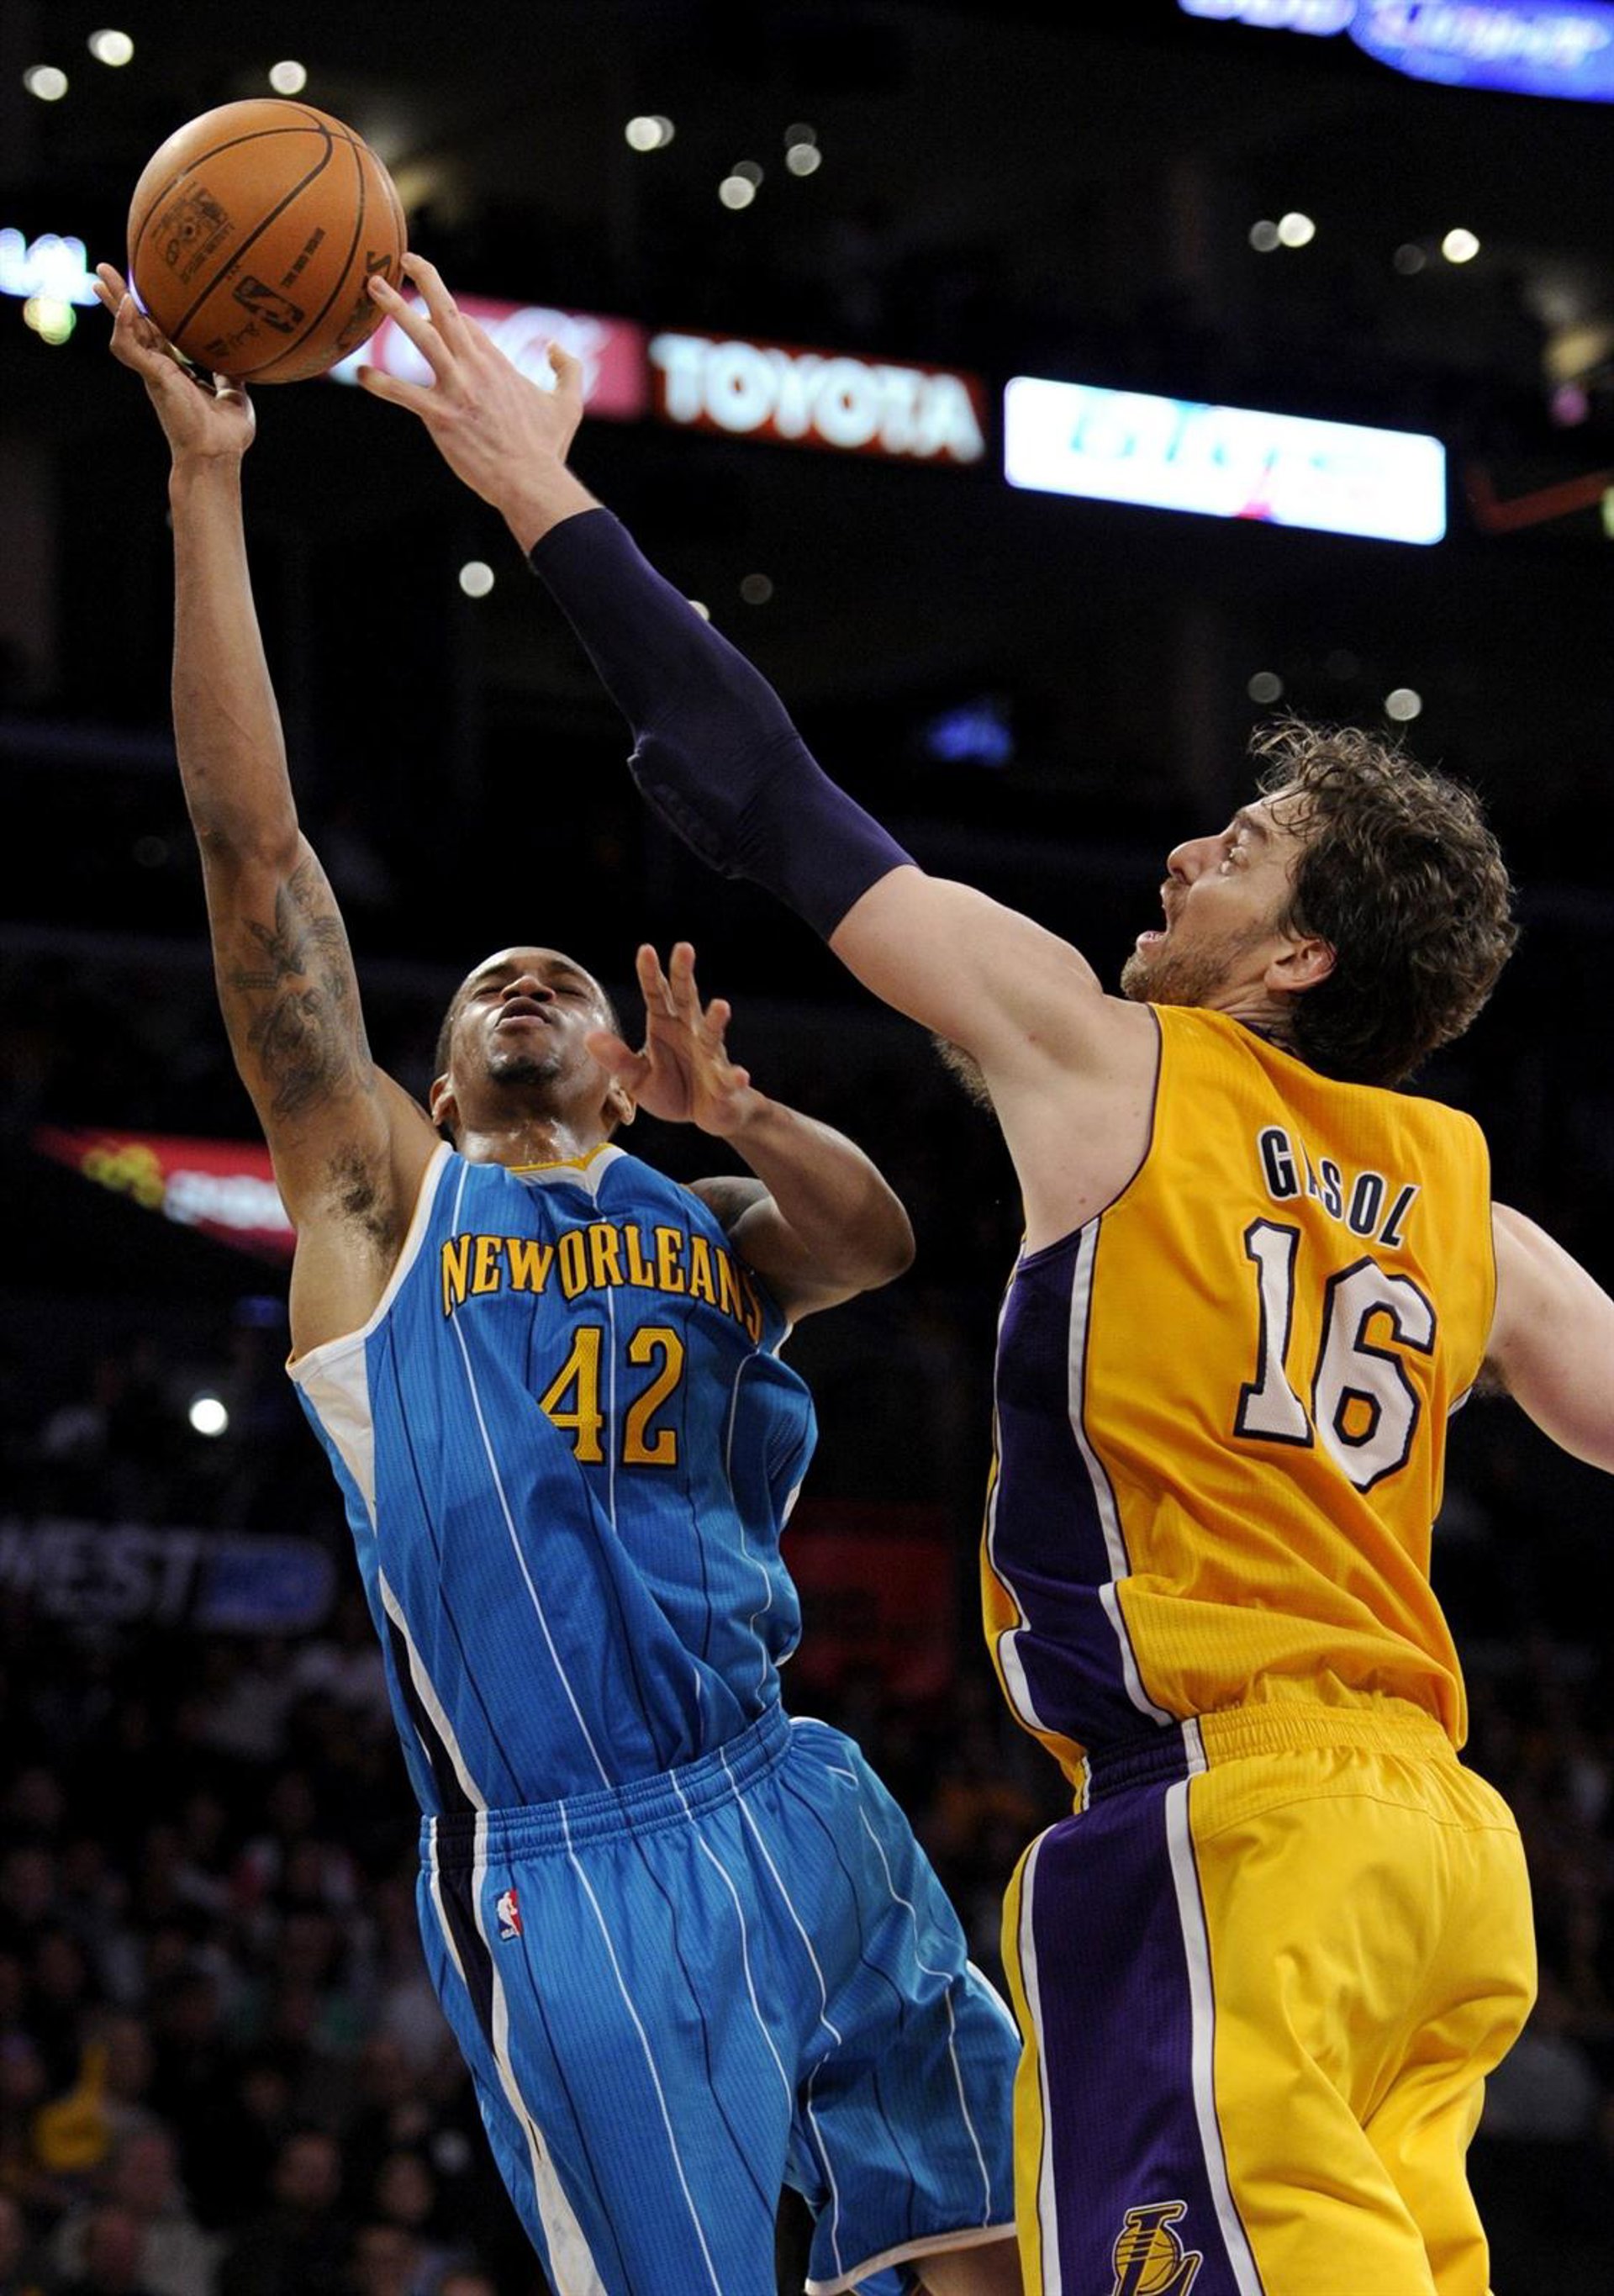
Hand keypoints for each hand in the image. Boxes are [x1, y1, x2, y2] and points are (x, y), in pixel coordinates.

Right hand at [94, 265, 255, 463]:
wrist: (217, 455)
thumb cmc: (227, 435)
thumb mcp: (235, 395)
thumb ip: (231, 374)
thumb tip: (243, 355)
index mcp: (176, 372)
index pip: (157, 335)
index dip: (148, 313)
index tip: (142, 290)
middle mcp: (161, 369)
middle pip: (135, 325)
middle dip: (120, 298)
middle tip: (104, 271)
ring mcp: (154, 372)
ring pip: (125, 330)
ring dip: (114, 303)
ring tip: (100, 276)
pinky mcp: (152, 377)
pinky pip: (130, 346)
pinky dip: (125, 323)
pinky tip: (128, 301)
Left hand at [357, 253, 589, 545]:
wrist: (532, 481)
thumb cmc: (548, 448)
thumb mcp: (568, 403)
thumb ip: (567, 369)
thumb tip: (556, 347)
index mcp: (499, 363)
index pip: (466, 324)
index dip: (446, 313)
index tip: (432, 310)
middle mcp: (476, 368)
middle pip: (447, 311)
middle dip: (425, 279)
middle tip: (403, 258)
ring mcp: (457, 389)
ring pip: (423, 337)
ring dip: (396, 308)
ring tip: (372, 286)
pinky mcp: (442, 417)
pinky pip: (404, 394)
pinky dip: (380, 383)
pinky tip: (360, 373)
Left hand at [588, 945, 764, 1138]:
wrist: (708, 1114)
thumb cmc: (674, 1089)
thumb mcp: (637, 1078)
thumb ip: (618, 1059)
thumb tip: (588, 1037)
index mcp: (666, 1025)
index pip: (656, 994)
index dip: (651, 973)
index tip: (646, 950)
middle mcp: (691, 1032)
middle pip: (687, 998)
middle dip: (685, 974)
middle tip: (684, 948)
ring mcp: (710, 1055)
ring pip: (713, 1034)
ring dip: (716, 1021)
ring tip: (721, 1006)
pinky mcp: (725, 1083)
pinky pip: (729, 1079)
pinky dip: (734, 1077)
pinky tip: (740, 1075)